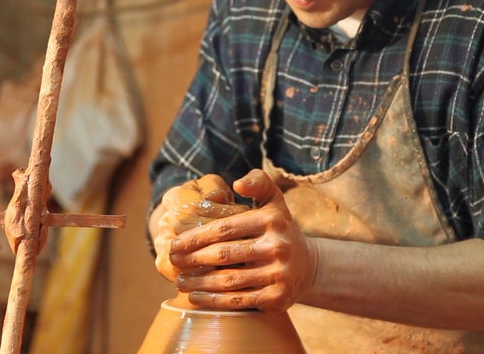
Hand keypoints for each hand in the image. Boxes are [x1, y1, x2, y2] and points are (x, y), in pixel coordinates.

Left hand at [169, 169, 317, 310]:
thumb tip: (237, 185)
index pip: (225, 228)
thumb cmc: (280, 230)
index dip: (196, 236)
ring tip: (180, 281)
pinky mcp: (278, 298)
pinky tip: (195, 297)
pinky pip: (239, 300)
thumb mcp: (274, 201)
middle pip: (223, 255)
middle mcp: (278, 246)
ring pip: (228, 280)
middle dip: (192, 259)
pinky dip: (213, 300)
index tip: (175, 243)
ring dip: (198, 282)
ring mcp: (279, 274)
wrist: (309, 266)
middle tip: (174, 261)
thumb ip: (258, 182)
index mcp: (272, 220)